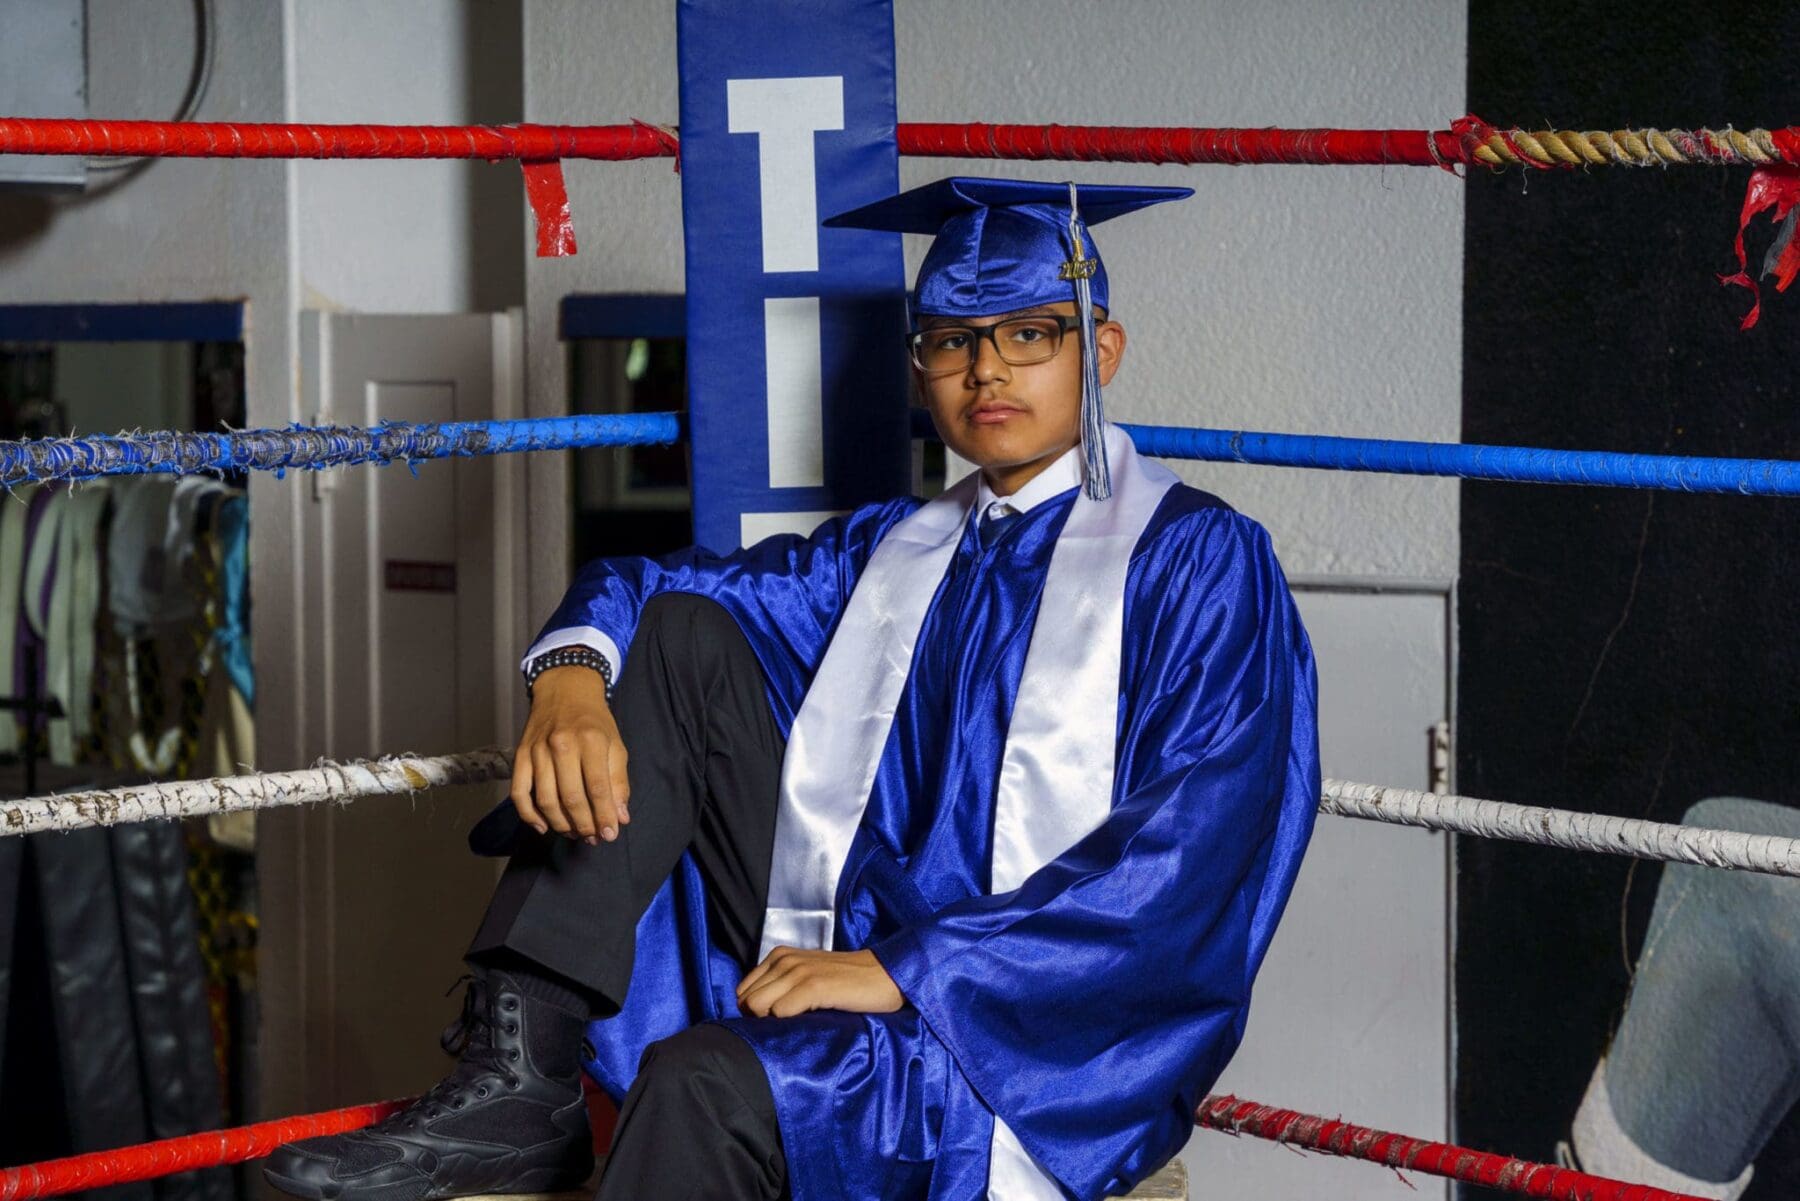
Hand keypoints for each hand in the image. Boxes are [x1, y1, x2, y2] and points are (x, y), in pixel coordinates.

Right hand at [509, 665, 629, 844]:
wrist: (564, 689)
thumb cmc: (594, 720)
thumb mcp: (616, 744)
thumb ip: (619, 781)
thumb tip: (620, 817)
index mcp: (590, 740)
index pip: (598, 787)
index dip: (604, 816)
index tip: (610, 835)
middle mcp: (561, 745)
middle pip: (571, 798)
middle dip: (585, 824)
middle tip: (593, 838)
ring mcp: (537, 751)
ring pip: (545, 800)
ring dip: (561, 824)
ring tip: (575, 833)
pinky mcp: (520, 755)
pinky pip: (519, 793)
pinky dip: (529, 815)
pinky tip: (543, 827)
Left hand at [735, 947, 904, 1018]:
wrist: (885, 975)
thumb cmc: (847, 982)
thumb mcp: (807, 975)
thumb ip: (781, 986)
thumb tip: (755, 1015)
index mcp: (779, 956)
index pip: (742, 991)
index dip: (755, 1011)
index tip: (776, 1020)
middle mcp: (784, 959)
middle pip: (745, 1001)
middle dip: (759, 1018)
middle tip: (787, 1025)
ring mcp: (798, 971)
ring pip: (756, 1006)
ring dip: (772, 1022)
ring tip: (798, 1023)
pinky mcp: (814, 986)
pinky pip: (780, 1012)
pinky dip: (788, 1023)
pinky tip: (809, 1020)